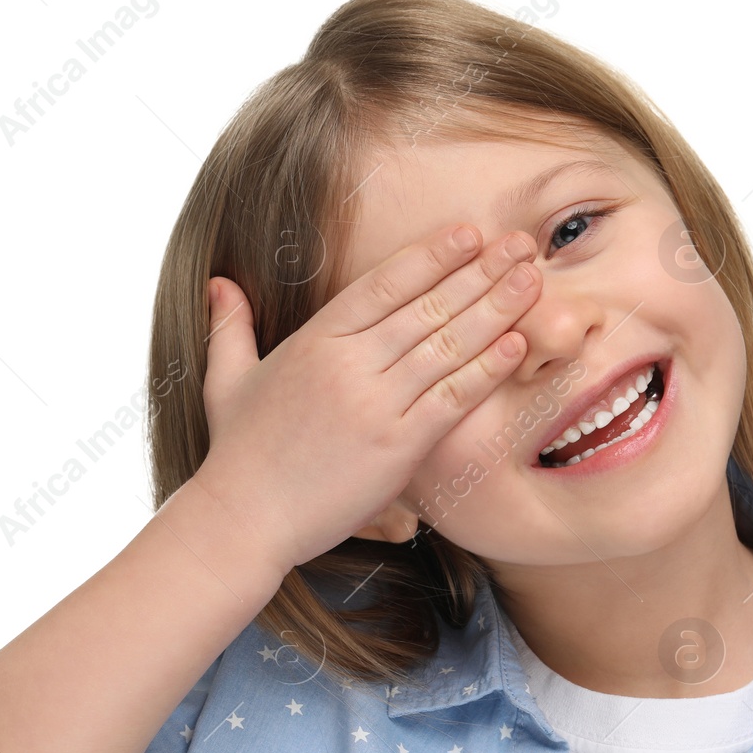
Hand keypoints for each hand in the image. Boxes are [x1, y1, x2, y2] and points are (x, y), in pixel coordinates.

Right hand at [191, 223, 541, 571]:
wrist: (242, 520)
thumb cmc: (237, 455)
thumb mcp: (226, 380)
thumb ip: (231, 328)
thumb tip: (219, 282)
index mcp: (315, 340)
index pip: (385, 283)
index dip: (432, 254)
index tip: (469, 233)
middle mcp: (348, 363)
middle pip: (428, 305)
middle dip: (480, 270)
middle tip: (520, 243)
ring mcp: (375, 404)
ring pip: (448, 343)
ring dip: (497, 308)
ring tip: (533, 279)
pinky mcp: (396, 446)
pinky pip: (453, 397)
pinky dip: (488, 368)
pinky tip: (518, 344)